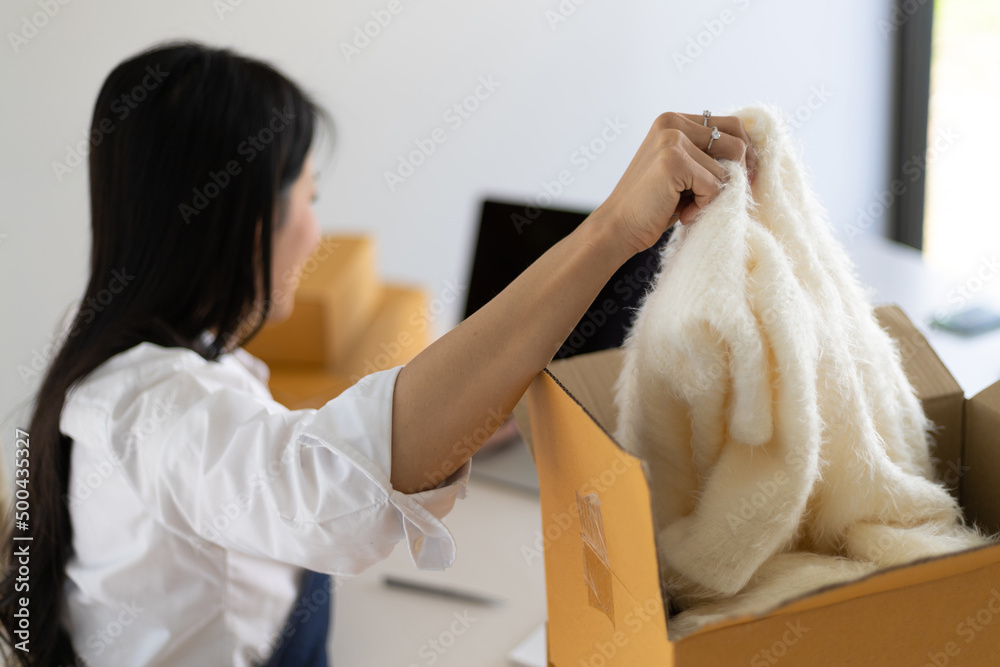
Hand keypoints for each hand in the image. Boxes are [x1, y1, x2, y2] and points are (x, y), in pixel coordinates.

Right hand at [593, 112, 757, 254]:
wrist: (617, 227)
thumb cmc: (653, 205)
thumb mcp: (684, 172)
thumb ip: (707, 156)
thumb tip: (752, 156)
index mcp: (673, 120)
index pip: (731, 126)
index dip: (746, 153)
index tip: (747, 178)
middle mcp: (672, 123)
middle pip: (736, 143)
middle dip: (736, 176)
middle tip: (715, 199)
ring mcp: (671, 139)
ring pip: (726, 169)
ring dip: (713, 197)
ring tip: (688, 208)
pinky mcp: (673, 160)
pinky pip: (715, 186)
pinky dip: (704, 206)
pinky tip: (682, 213)